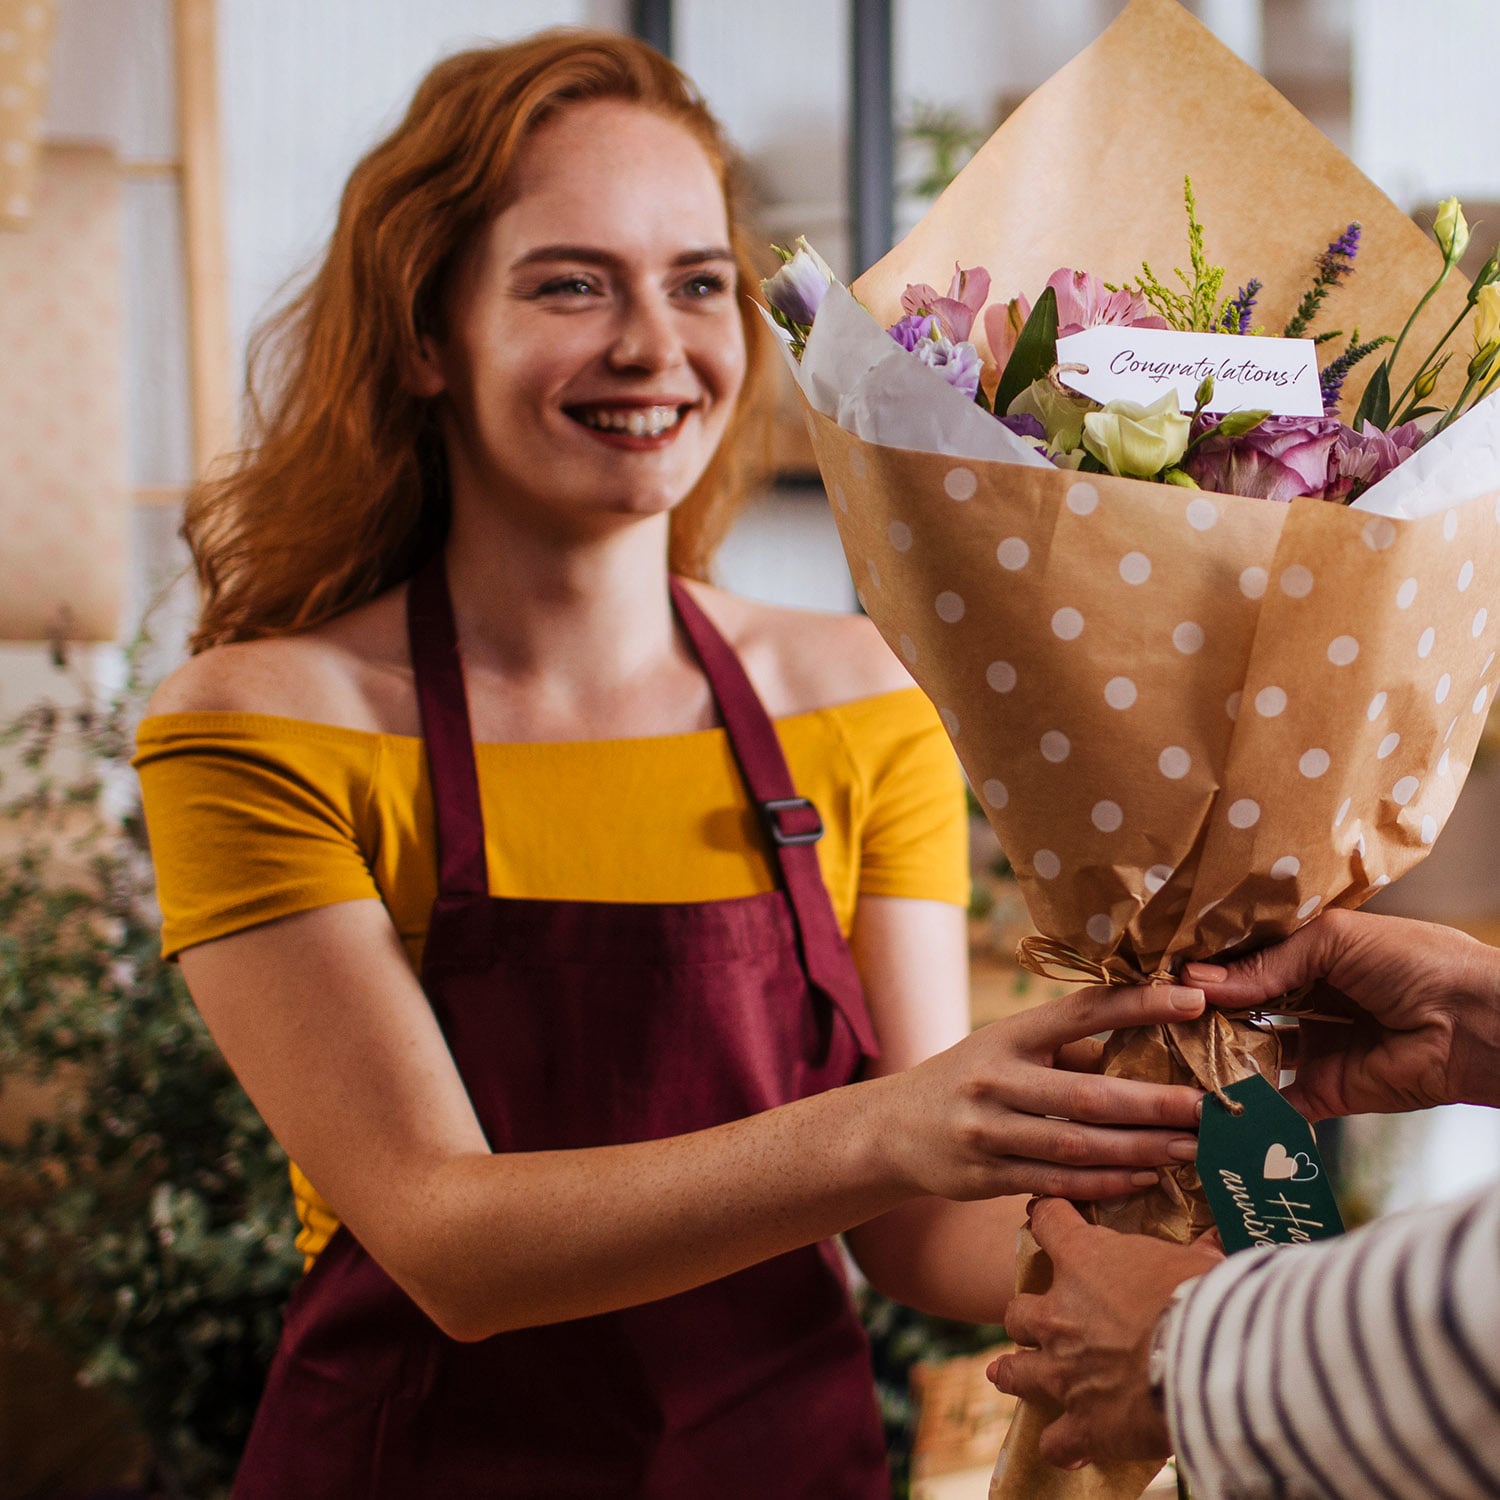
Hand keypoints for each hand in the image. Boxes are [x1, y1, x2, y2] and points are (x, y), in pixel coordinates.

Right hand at [876, 983, 1206, 1202]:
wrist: (893, 1128)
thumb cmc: (971, 1079)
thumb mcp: (1008, 1047)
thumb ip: (1069, 1050)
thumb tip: (1153, 1049)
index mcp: (1008, 1035)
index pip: (1081, 1011)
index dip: (1139, 1004)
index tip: (1193, 999)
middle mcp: (995, 1079)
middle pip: (1088, 1095)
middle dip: (1155, 1104)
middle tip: (1207, 1108)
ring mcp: (987, 1132)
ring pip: (1078, 1147)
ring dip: (1141, 1150)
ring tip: (1191, 1149)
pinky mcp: (985, 1177)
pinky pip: (1057, 1184)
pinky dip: (1106, 1184)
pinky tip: (1145, 1179)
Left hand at [988, 1198, 1221, 1466]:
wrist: (1211, 1364)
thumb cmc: (1205, 1299)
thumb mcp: (1200, 1264)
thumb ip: (1195, 1253)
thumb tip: (1213, 1241)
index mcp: (1084, 1261)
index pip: (1047, 1221)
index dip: (1046, 1216)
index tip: (1045, 1215)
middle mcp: (1059, 1314)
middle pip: (1017, 1310)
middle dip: (1027, 1316)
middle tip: (1042, 1320)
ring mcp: (1063, 1371)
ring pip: (1015, 1371)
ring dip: (1014, 1373)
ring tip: (1006, 1373)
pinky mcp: (1083, 1424)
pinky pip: (1055, 1441)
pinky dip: (1062, 1444)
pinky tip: (1067, 1446)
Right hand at [1184, 909, 1499, 1117]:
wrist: (1475, 1023)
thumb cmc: (1417, 962)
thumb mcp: (1333, 942)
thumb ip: (1266, 965)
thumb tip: (1197, 980)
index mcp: (1311, 958)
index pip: (1246, 963)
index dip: (1208, 969)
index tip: (1161, 974)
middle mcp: (1307, 1003)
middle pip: (1242, 1011)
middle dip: (1203, 1014)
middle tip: (1155, 1017)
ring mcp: (1314, 1049)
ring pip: (1251, 1056)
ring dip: (1216, 1056)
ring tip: (1167, 1053)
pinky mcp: (1324, 1093)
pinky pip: (1276, 1102)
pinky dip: (1244, 1104)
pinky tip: (1202, 1095)